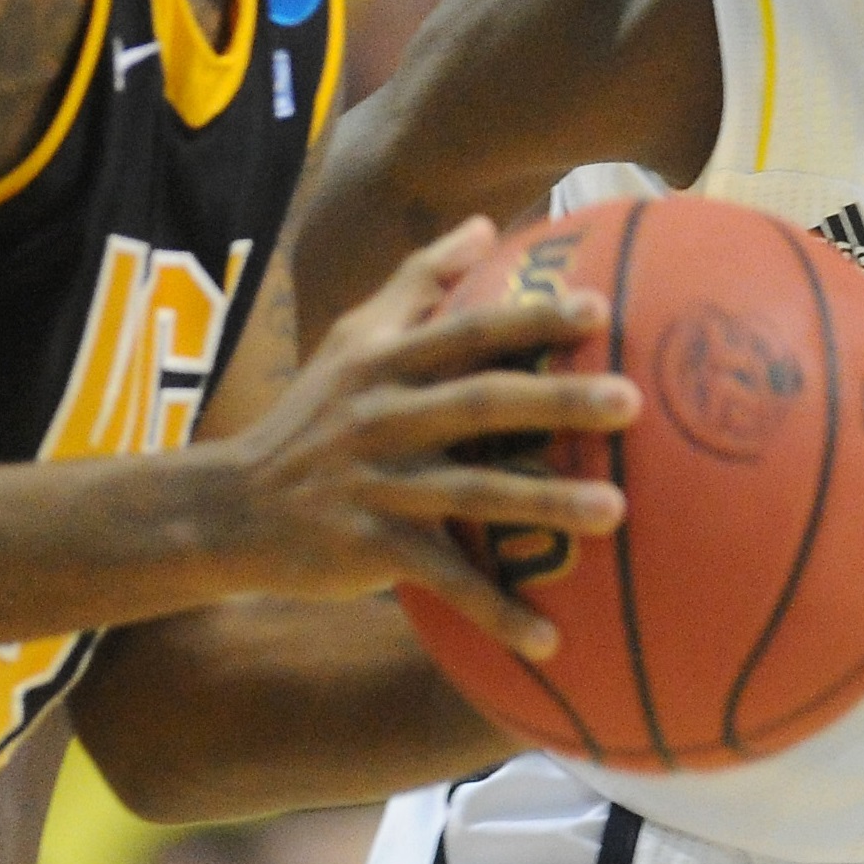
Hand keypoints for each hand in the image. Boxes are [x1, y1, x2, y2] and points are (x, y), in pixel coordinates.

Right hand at [202, 219, 638, 660]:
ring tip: (617, 512)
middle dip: (556, 401)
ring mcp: (377, 484)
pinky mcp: (370, 548)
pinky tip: (550, 639)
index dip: (529, 317)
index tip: (598, 308)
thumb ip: (418, 280)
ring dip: (544, 505)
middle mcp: (383, 416)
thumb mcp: (352, 338)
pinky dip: (494, 610)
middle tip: (633, 402)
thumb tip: (487, 224)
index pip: (467, 329)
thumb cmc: (312, 414)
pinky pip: (443, 581)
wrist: (230, 507)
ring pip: (471, 493)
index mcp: (387, 363)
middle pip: (480, 403)